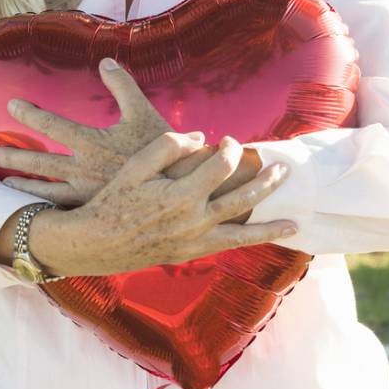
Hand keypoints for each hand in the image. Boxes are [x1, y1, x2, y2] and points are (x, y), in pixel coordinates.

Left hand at [0, 56, 184, 205]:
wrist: (180, 188)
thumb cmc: (165, 150)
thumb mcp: (144, 112)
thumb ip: (122, 85)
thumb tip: (105, 61)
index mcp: (92, 142)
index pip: (51, 126)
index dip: (29, 114)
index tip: (13, 106)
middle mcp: (83, 168)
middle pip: (38, 161)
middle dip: (13, 156)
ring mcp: (86, 192)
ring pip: (45, 188)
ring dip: (22, 183)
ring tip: (5, 181)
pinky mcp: (94, 208)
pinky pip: (62, 208)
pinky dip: (44, 205)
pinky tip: (34, 206)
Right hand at [28, 131, 298, 278]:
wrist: (96, 243)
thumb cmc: (114, 200)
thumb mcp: (136, 167)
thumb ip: (169, 146)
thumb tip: (201, 136)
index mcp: (180, 194)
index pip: (221, 165)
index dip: (229, 149)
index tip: (228, 141)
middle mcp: (193, 220)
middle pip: (243, 197)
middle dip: (266, 180)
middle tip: (283, 167)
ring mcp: (195, 240)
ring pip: (243, 228)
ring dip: (270, 217)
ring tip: (292, 212)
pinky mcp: (192, 253)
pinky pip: (232, 246)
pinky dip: (258, 239)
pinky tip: (280, 234)